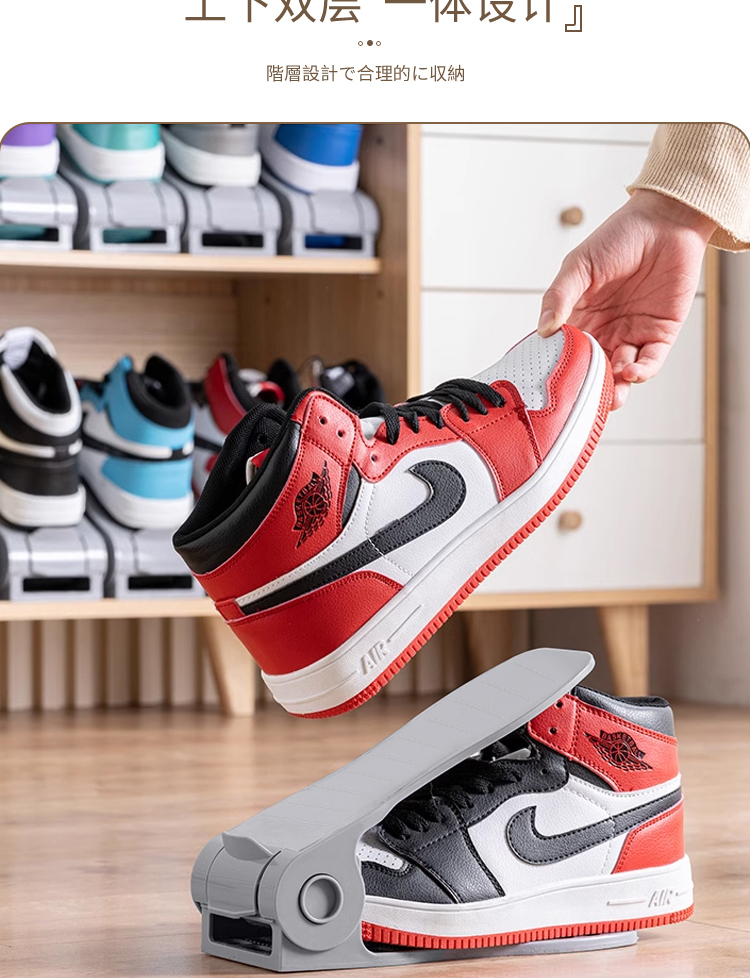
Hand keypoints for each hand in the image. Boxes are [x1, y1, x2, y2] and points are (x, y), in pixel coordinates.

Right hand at [537, 189, 716, 408]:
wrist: (666, 221)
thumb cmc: (619, 237)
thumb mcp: (579, 265)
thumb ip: (559, 296)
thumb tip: (543, 329)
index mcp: (580, 316)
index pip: (566, 351)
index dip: (560, 368)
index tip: (551, 383)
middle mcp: (605, 330)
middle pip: (593, 370)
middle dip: (590, 389)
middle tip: (582, 401)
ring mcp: (632, 333)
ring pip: (621, 373)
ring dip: (616, 388)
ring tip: (611, 395)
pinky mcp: (660, 333)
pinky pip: (650, 361)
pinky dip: (641, 372)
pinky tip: (630, 371)